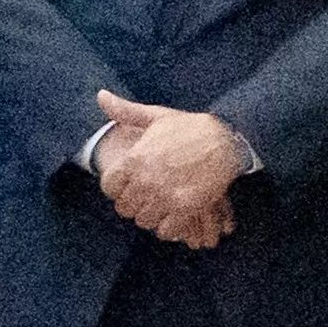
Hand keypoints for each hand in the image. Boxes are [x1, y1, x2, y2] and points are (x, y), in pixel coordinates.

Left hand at [89, 93, 247, 249]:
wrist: (226, 140)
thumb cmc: (190, 128)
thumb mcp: (156, 116)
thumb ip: (125, 111)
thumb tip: (101, 96)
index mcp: (135, 158)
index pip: (109, 187)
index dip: (118, 189)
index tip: (129, 186)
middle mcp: (146, 179)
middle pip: (125, 208)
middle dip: (134, 204)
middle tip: (148, 198)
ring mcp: (165, 195)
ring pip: (144, 221)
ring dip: (152, 216)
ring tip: (162, 206)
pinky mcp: (185, 208)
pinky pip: (166, 230)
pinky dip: (169, 227)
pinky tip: (175, 215)